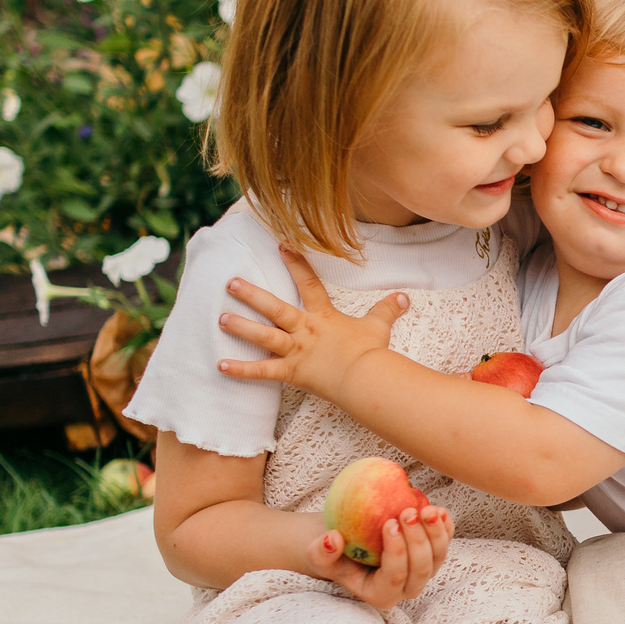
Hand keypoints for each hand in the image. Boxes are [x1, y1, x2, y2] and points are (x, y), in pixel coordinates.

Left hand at [216, 247, 408, 400]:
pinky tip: (220, 365)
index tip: (282, 244)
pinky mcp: (292, 373)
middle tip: (230, 282)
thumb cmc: (371, 353)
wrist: (367, 379)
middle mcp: (305, 330)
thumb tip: (404, 296)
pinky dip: (241, 370)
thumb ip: (388, 309)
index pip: (308, 283)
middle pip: (275, 308)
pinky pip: (262, 372)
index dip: (296, 263)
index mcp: (324, 316)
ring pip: (264, 336)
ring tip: (220, 318)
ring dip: (241, 327)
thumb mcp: (379, 327)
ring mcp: (296, 351)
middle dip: (251, 294)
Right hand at [308, 503, 450, 606]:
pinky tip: (440, 510)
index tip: (389, 523)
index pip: (394, 577)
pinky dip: (446, 528)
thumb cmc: (333, 553)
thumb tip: (334, 539)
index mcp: (380, 595)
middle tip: (408, 512)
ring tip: (428, 509)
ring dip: (436, 533)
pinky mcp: (432, 557)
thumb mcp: (318, 553)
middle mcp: (405, 588)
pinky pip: (444, 544)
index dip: (396, 552)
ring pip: (438, 558)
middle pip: (421, 569)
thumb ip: (321, 551)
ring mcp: (422, 574)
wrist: (349, 544)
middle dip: (418, 540)